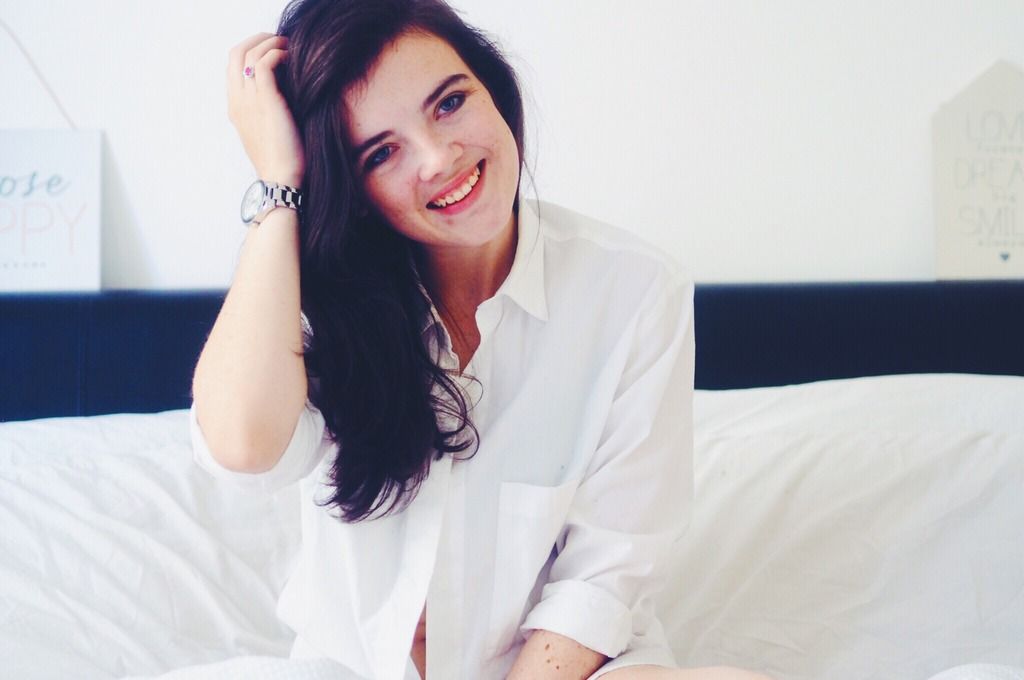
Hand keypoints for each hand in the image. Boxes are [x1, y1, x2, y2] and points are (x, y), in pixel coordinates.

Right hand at [227, 33, 304, 187]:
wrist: (282, 178)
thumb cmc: (283, 159)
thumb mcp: (269, 130)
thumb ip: (268, 110)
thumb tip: (285, 91)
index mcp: (235, 107)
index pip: (232, 66)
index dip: (250, 51)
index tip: (272, 50)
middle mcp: (237, 101)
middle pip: (235, 53)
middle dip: (257, 39)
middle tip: (279, 40)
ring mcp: (248, 100)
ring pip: (249, 54)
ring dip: (270, 43)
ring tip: (289, 45)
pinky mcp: (266, 101)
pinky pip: (264, 63)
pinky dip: (278, 54)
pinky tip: (291, 58)